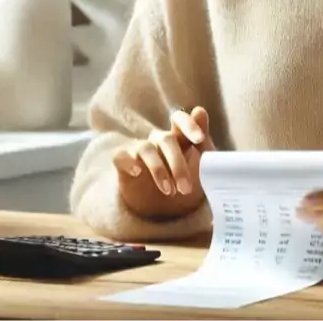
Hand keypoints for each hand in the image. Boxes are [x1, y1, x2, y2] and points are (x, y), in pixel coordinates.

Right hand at [114, 106, 215, 220]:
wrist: (164, 211)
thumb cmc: (185, 181)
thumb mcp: (200, 166)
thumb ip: (202, 142)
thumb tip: (199, 110)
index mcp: (178, 137)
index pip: (180, 120)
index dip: (189, 124)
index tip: (199, 139)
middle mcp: (158, 140)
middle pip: (166, 139)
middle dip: (177, 164)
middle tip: (186, 189)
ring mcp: (140, 151)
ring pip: (146, 148)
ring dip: (158, 170)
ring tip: (169, 191)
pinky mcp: (123, 164)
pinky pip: (120, 155)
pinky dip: (127, 161)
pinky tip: (137, 172)